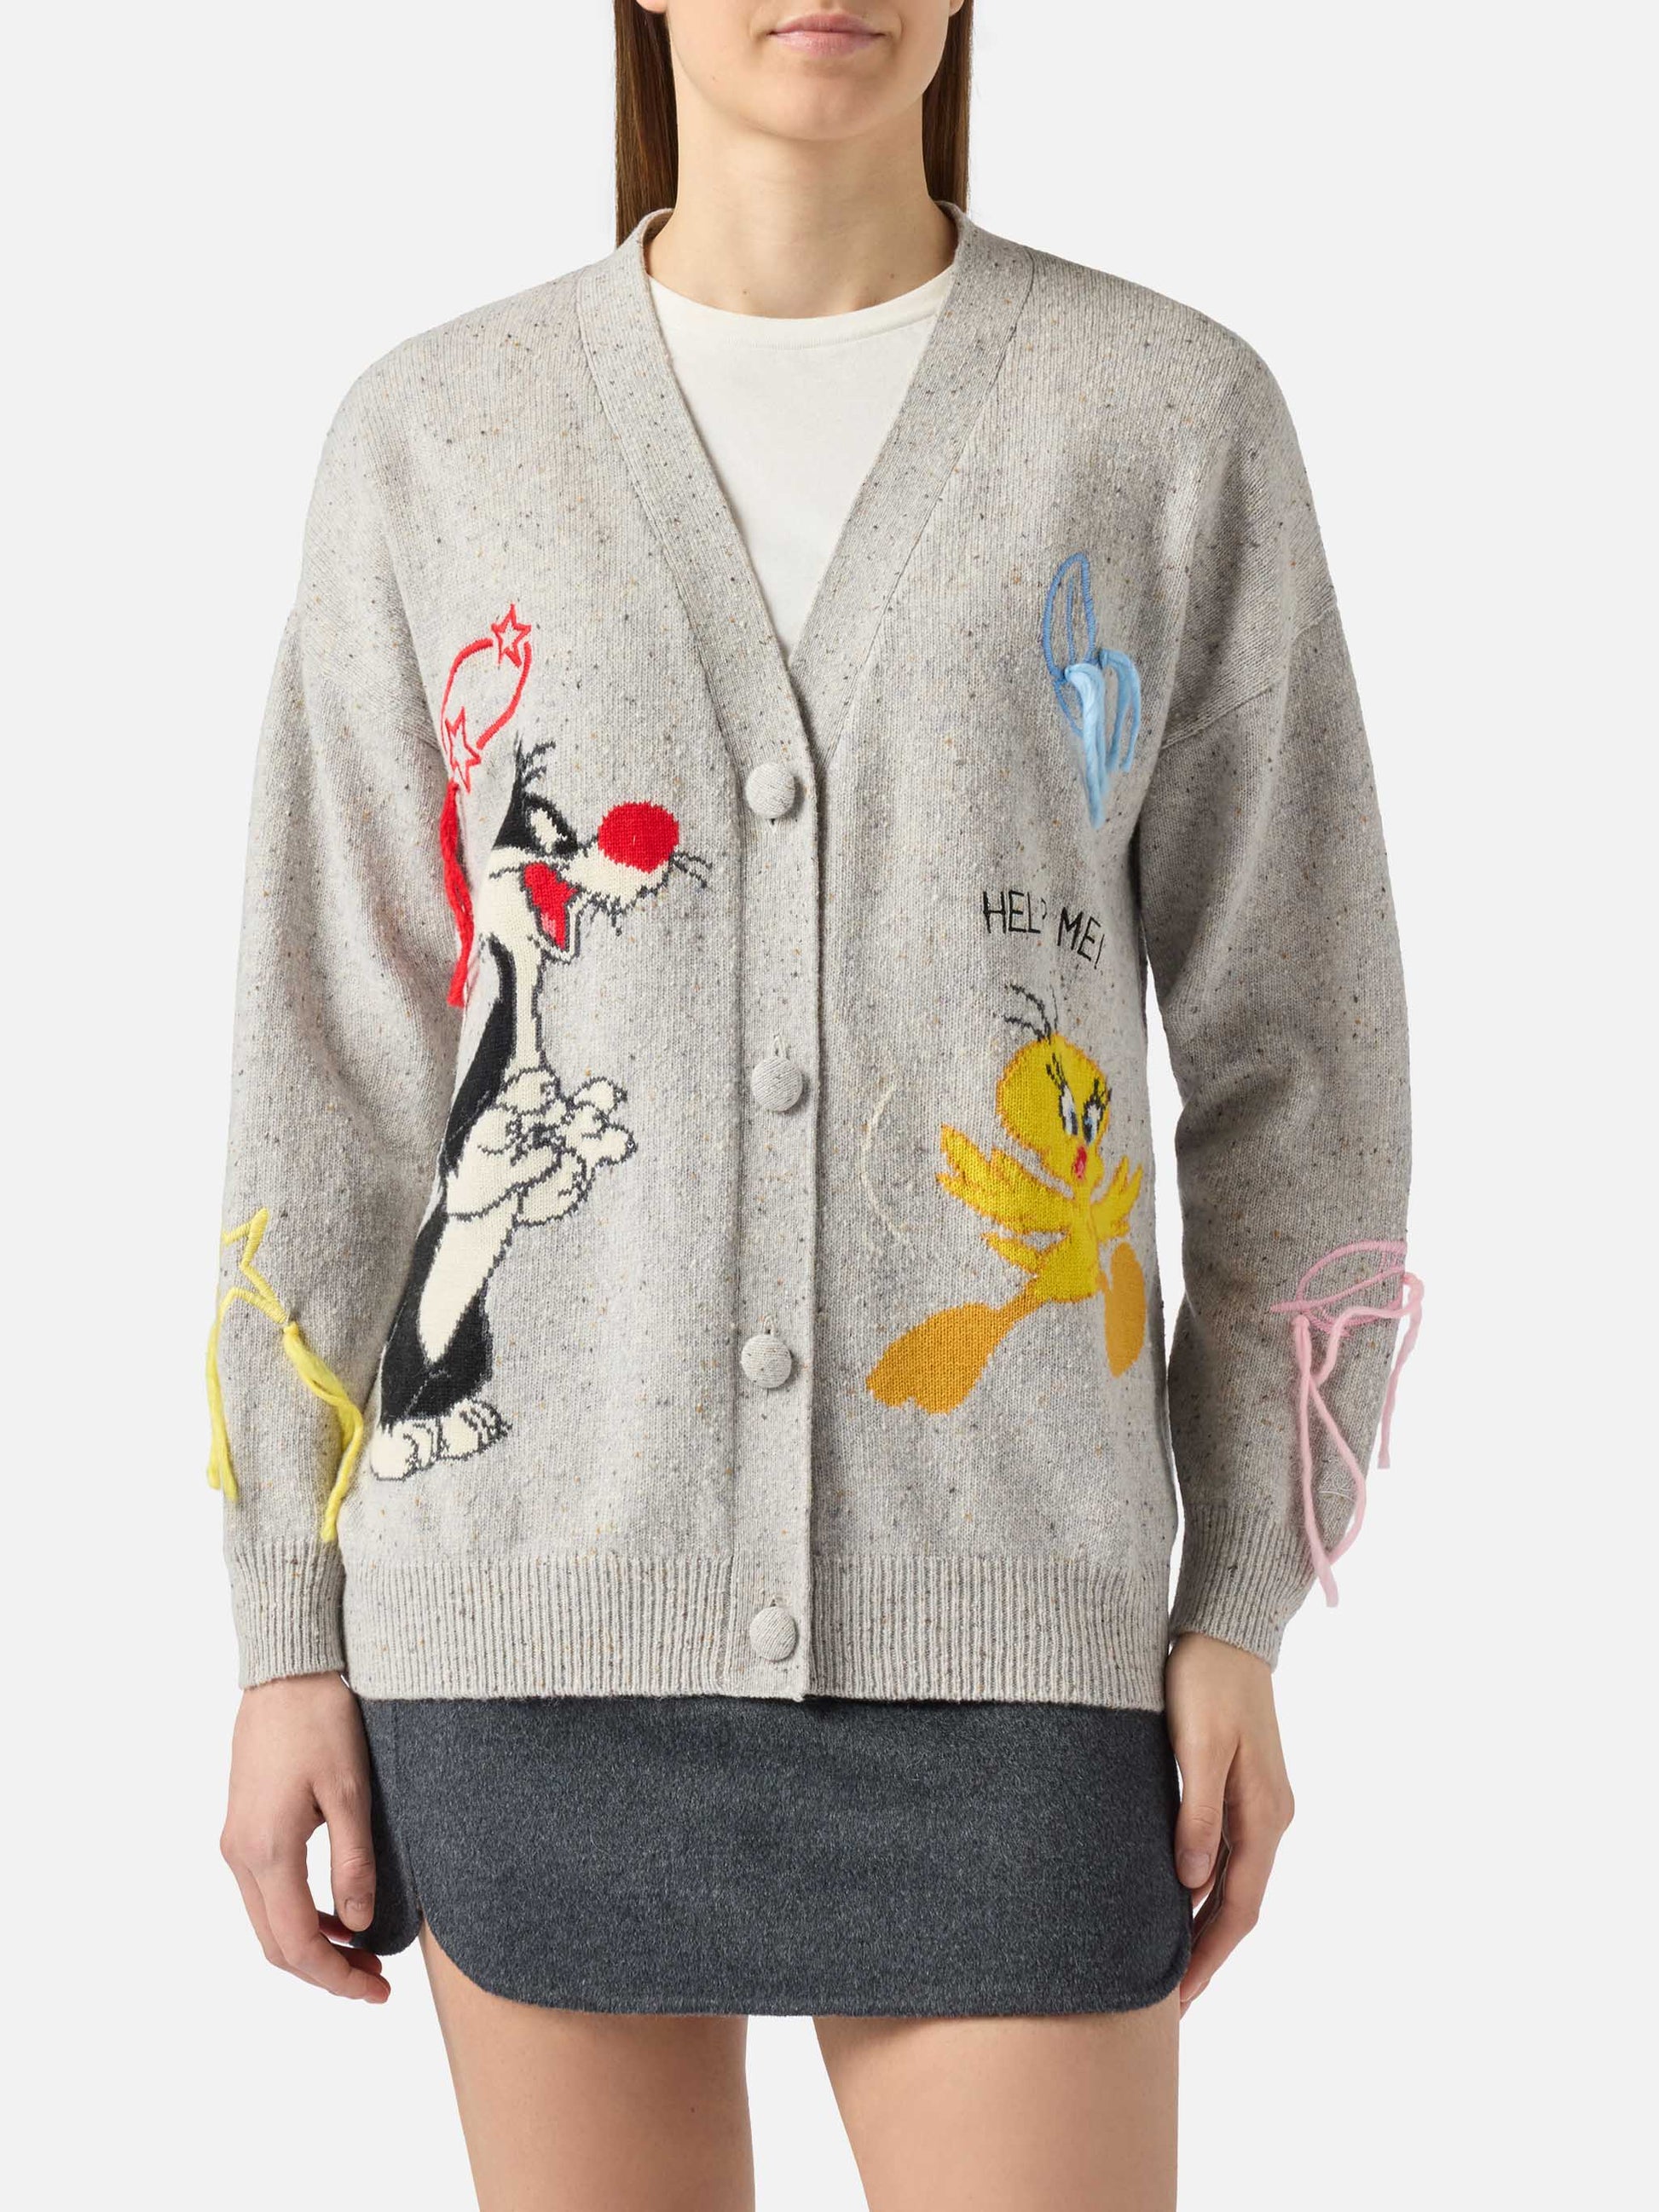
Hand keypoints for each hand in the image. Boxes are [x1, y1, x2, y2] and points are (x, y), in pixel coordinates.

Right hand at [220, 1672, 388, 2002]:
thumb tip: (359, 1928)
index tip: (378, 1990)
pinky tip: (336, 1914)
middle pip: (276, 1944)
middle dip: (325, 1972)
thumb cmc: (322, 1721)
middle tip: (377, 1980)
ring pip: (267, 1922)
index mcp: (268, 1851)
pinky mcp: (243, 1828)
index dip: (337, 1978)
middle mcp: (241, 1854)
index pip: (298, 1943)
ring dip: (311, 1946)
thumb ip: (353, 1864)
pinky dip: (298, 1916)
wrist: (287, 1672)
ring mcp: (236, 1842)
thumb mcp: (351, 1792)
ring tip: (362, 1952)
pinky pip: (265, 1893)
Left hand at [1166, 1631, 1295, 2014]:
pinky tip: (1175, 1899)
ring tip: (1165, 1963)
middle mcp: (1269, 1816)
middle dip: (1207, 1953)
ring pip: (1233, 1882)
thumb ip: (1196, 1813)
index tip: (1178, 2000)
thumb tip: (1192, 1883)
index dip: (1209, 1956)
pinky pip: (1226, 1855)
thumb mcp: (1197, 1745)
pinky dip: (1203, 1888)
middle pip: (1239, 1904)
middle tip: (1167, 2002)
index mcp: (1264, 1814)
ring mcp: (1259, 1803)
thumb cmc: (1205, 1680)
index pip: (1238, 1907)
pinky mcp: (1241, 1787)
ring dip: (1204, 1924)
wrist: (1223, 1628)